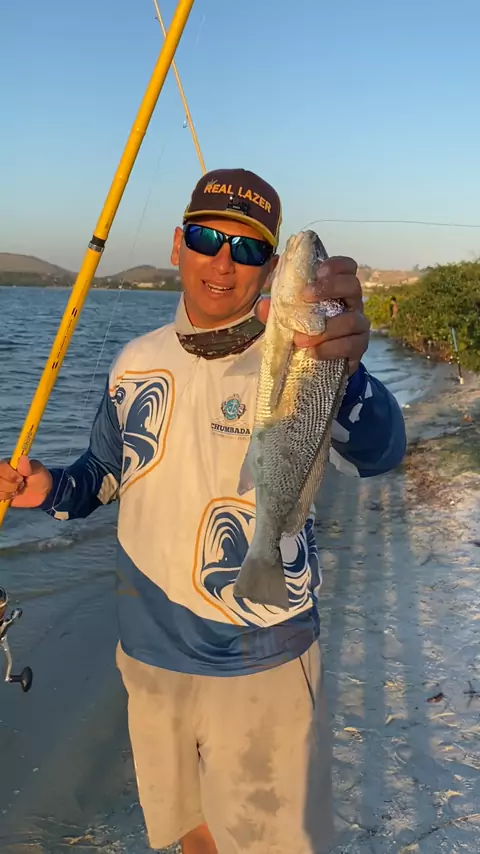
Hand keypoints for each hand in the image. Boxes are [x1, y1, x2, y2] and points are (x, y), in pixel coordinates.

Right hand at [0, 456, 52, 507]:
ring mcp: (0, 484)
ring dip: (9, 492)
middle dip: (10, 485)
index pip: (0, 468)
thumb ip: (29, 466)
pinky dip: (5, 497)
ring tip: (19, 490)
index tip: (21, 478)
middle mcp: (1, 473)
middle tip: (22, 484)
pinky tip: (13, 495)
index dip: (9, 475)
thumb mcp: (37, 470)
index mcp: (8, 463)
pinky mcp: (0, 494)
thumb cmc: (39, 477)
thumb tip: (23, 458)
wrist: (41, 492)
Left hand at [256, 256, 369, 375]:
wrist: (316, 363)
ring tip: (300, 340)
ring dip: (325, 329)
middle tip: (305, 296)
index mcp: (336, 289)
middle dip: (330, 287)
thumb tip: (263, 305)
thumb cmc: (304, 331)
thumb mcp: (287, 317)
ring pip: (352, 320)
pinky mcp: (359, 347)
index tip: (317, 272)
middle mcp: (351, 303)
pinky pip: (351, 345)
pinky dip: (330, 348)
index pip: (347, 267)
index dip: (336, 265)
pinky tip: (314, 352)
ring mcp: (358, 325)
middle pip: (353, 285)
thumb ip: (276, 309)